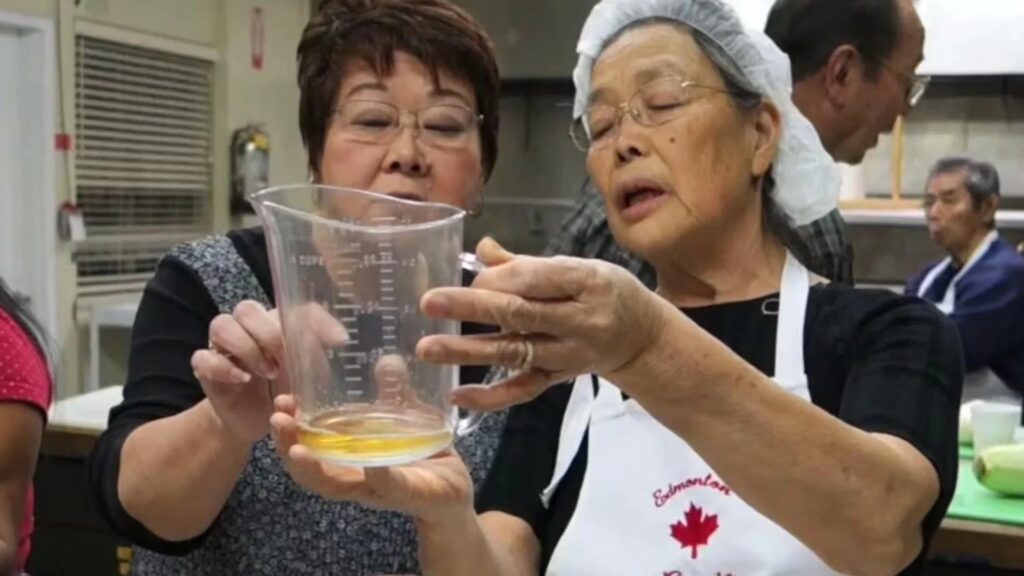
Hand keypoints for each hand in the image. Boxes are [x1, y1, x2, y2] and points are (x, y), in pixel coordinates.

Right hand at [191, 300, 345, 443]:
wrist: (255, 420)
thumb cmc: (283, 390)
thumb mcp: (309, 376)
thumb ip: (319, 354)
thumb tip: (341, 339)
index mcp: (275, 323)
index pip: (293, 305)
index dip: (314, 318)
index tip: (337, 341)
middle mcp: (247, 327)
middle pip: (248, 309)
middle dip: (269, 334)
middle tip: (285, 361)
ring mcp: (223, 346)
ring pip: (222, 325)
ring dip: (247, 347)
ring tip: (267, 372)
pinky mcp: (206, 368)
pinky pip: (203, 357)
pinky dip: (223, 368)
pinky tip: (242, 380)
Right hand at [270, 395, 473, 524]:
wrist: (455, 493)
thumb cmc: (422, 457)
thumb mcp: (406, 419)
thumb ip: (395, 393)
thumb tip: (386, 360)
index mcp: (348, 458)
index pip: (309, 446)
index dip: (290, 428)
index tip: (280, 401)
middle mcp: (355, 477)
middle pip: (310, 468)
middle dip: (288, 446)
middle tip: (276, 419)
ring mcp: (378, 489)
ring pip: (336, 486)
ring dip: (314, 468)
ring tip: (298, 450)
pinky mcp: (407, 494)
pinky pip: (389, 487)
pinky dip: (378, 477)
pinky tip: (371, 465)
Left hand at [416, 238, 670, 410]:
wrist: (642, 337)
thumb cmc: (604, 292)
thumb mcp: (579, 266)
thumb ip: (528, 264)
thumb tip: (481, 249)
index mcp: (587, 282)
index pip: (536, 279)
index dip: (499, 278)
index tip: (472, 276)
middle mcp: (580, 321)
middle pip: (520, 314)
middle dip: (472, 308)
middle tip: (430, 303)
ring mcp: (568, 354)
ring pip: (514, 352)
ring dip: (468, 352)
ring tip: (428, 349)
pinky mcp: (558, 378)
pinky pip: (522, 390)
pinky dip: (490, 397)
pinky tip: (457, 394)